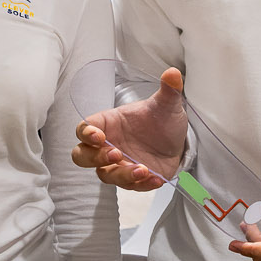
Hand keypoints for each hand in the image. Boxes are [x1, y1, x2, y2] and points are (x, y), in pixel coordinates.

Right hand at [73, 67, 185, 191]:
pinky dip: (142, 185)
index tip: (98, 136)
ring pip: (105, 175)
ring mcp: (118, 164)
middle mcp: (108, 145)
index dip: (86, 133)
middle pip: (82, 156)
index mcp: (108, 124)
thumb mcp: (167, 104)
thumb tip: (173, 73)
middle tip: (116, 153)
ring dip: (121, 175)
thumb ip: (168, 90)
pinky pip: (130, 187)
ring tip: (143, 170)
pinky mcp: (133, 179)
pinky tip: (156, 179)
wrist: (178, 140)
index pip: (84, 129)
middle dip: (94, 157)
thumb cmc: (162, 119)